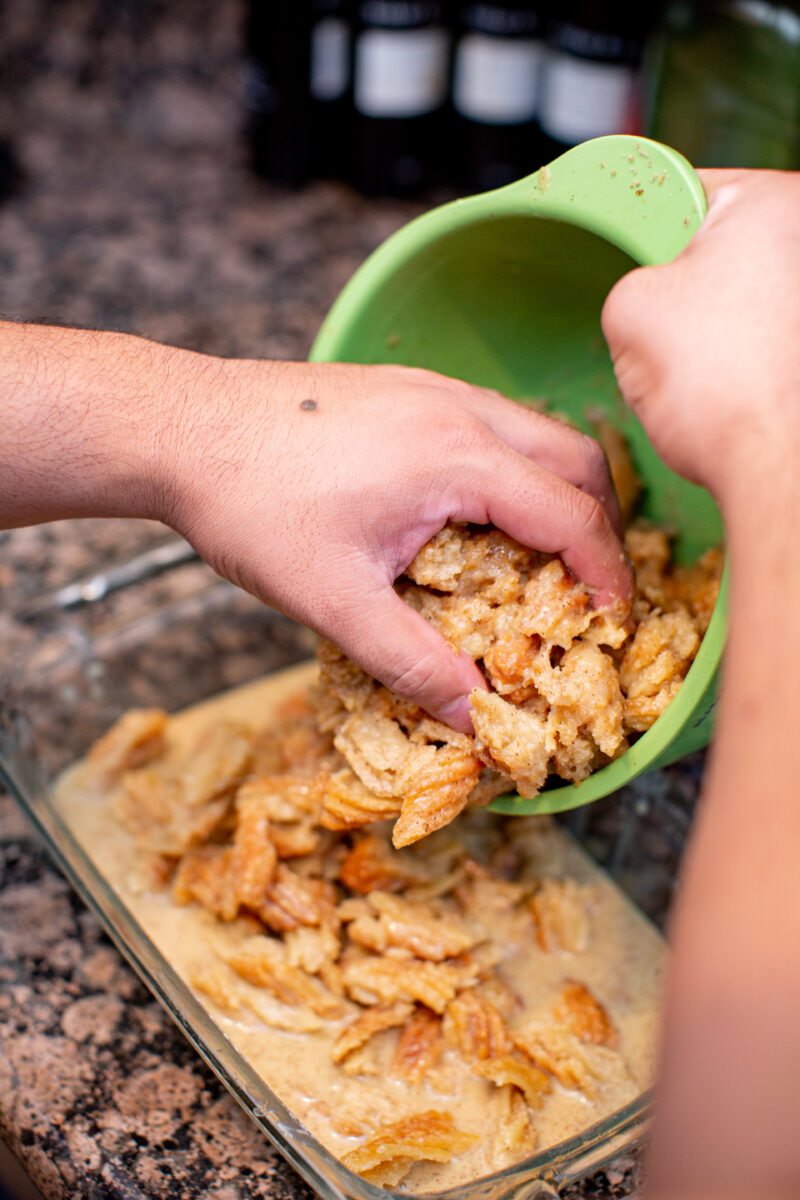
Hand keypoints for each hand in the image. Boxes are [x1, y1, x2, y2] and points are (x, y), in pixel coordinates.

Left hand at [163, 359, 631, 729]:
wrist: (177, 428)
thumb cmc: (248, 505)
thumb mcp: (332, 600)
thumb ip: (410, 662)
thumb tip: (472, 716)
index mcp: (456, 457)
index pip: (571, 515)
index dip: (607, 574)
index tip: (614, 620)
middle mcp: (459, 407)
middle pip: (577, 460)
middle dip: (601, 526)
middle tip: (589, 589)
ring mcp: (433, 386)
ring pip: (537, 433)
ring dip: (558, 492)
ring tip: (542, 556)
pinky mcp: (406, 384)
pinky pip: (494, 421)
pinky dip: (515, 467)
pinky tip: (477, 512)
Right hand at [601, 168, 799, 503]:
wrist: (777, 470)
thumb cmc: (722, 389)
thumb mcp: (628, 310)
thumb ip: (628, 281)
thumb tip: (643, 298)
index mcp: (773, 201)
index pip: (684, 190)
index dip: (640, 227)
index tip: (622, 255)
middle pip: (721, 247)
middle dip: (682, 287)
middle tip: (660, 327)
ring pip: (744, 299)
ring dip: (713, 329)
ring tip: (699, 369)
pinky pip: (768, 340)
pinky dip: (744, 361)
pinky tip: (727, 391)